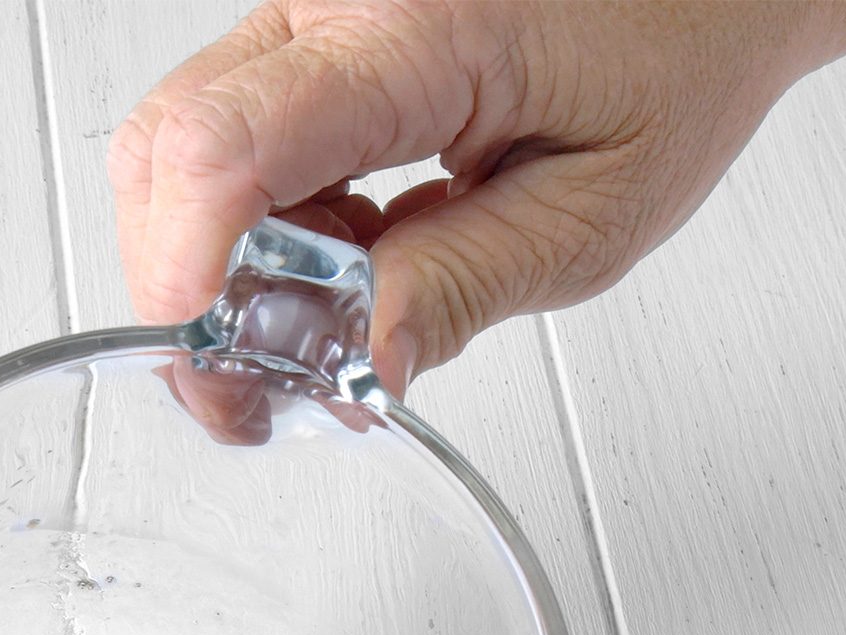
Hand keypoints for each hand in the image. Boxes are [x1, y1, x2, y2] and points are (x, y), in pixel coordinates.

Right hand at [108, 0, 845, 386]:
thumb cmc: (672, 60)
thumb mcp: (592, 214)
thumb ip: (468, 285)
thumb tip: (362, 364)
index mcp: (420, 32)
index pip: (230, 146)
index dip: (187, 273)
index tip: (214, 370)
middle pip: (173, 146)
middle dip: (189, 290)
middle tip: (257, 387)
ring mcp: (316, 7)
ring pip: (181, 142)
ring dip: (221, 259)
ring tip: (325, 316)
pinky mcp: (313, 32)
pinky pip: (229, 130)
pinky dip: (252, 221)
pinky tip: (336, 257)